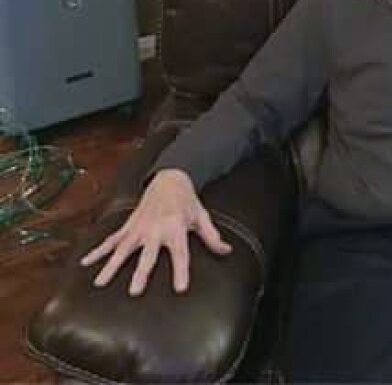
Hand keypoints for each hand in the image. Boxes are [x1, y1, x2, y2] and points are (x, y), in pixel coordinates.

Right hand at [80, 168, 231, 294]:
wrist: (170, 178)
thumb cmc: (187, 200)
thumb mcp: (202, 216)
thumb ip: (212, 236)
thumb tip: (227, 251)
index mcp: (176, 228)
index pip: (180, 253)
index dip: (181, 270)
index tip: (179, 288)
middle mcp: (156, 229)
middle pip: (148, 255)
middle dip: (141, 273)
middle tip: (134, 292)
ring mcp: (139, 227)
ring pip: (123, 249)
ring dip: (111, 265)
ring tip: (100, 283)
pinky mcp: (129, 225)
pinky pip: (112, 239)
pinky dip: (98, 250)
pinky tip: (86, 262)